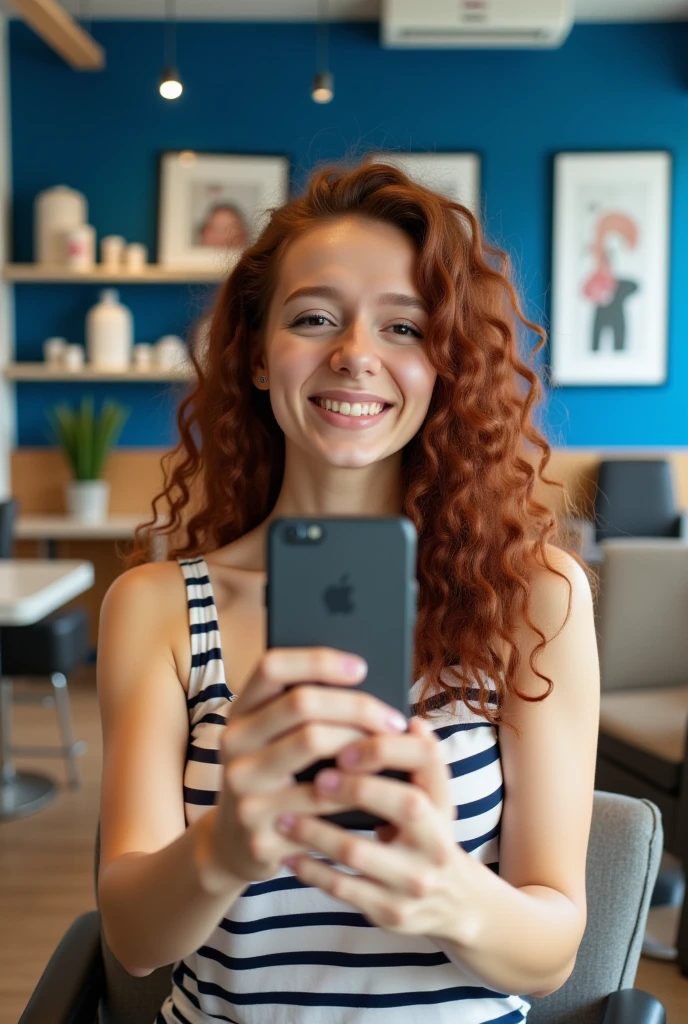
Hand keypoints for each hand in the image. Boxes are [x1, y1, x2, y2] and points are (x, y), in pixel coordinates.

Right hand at [205, 647, 408, 885]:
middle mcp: (233, 743)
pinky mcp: (260, 827)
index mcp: (240, 713)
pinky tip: (379, 785)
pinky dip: (358, 787)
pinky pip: (322, 798)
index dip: (318, 660)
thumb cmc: (276, 781)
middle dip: (357, 706)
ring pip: (313, 743)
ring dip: (364, 745)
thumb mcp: (274, 741)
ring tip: (391, 749)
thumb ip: (302, 714)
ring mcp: (242, 788)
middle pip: (300, 702)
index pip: (272, 666)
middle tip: (393, 720)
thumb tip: (368, 685)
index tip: (362, 667)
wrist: (237, 848)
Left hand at [273, 716, 476, 940]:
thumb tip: (413, 721)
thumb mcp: (435, 801)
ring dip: (314, 832)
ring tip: (283, 816)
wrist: (457, 904)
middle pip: (403, 805)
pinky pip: (342, 889)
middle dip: (353, 788)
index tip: (345, 748)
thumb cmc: (429, 836)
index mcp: (444, 804)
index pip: (427, 761)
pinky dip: (311, 870)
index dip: (386, 750)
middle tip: (313, 779)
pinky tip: (288, 855)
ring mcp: (414, 880)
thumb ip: (421, 762)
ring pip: (358, 851)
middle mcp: (437, 842)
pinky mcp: (391, 911)